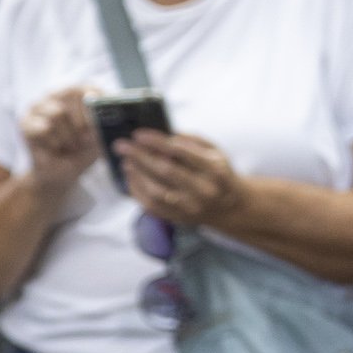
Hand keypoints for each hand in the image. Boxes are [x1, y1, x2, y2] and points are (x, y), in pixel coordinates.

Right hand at [18, 86, 101, 193]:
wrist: (64, 172)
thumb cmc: (85, 150)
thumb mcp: (101, 136)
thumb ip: (104, 123)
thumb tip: (104, 117)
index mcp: (78, 94)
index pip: (86, 87)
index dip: (95, 102)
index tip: (99, 119)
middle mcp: (57, 95)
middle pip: (70, 95)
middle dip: (83, 122)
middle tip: (85, 140)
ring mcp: (38, 106)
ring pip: (57, 113)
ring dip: (69, 135)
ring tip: (72, 146)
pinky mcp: (25, 121)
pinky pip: (44, 128)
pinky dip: (55, 142)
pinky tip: (57, 148)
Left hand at [117, 129, 245, 229]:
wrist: (230, 208)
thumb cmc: (218, 173)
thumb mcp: (216, 152)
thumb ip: (193, 141)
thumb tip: (164, 135)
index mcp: (215, 171)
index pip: (182, 152)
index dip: (157, 142)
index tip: (138, 134)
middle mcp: (204, 191)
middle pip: (165, 171)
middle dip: (140, 156)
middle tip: (121, 145)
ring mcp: (191, 208)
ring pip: (155, 191)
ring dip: (136, 174)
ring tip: (126, 161)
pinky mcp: (179, 218)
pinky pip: (151, 206)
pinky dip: (137, 190)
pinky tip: (132, 177)